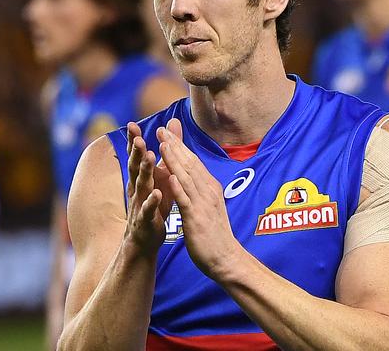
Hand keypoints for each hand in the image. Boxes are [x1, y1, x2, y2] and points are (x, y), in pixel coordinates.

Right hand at [123, 122, 173, 255]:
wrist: (144, 240)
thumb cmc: (153, 205)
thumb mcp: (159, 179)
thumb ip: (164, 156)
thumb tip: (167, 130)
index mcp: (140, 178)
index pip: (136, 156)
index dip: (133, 141)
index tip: (131, 124)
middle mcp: (137, 188)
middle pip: (135, 167)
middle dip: (136, 152)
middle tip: (138, 137)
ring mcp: (139, 204)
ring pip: (142, 185)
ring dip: (145, 171)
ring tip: (150, 157)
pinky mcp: (146, 220)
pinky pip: (148, 210)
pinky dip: (152, 202)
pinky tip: (158, 194)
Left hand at [157, 121, 241, 279]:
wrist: (226, 259)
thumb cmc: (215, 234)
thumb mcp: (209, 206)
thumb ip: (200, 189)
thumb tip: (195, 176)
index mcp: (209, 188)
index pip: (193, 162)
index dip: (180, 145)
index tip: (168, 131)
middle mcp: (208, 191)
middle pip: (189, 163)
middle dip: (175, 145)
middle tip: (162, 128)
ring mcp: (203, 204)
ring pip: (186, 177)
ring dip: (174, 159)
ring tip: (163, 144)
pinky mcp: (196, 218)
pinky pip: (185, 199)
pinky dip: (177, 186)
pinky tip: (169, 175)